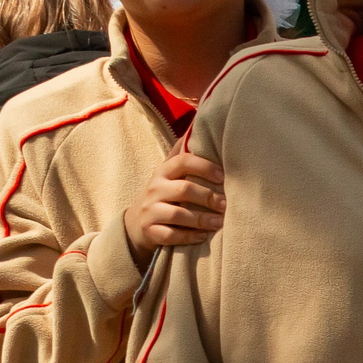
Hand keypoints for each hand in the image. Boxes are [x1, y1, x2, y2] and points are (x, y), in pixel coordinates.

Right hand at [123, 150, 225, 264]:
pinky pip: (170, 235)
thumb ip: (184, 155)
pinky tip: (203, 237)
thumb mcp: (169, 174)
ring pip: (178, 215)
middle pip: (184, 189)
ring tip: (219, 223)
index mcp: (163, 171)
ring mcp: (150, 211)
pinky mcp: (150, 231)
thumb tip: (199, 125)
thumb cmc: (164, 194)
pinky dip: (188, 237)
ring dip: (202, 219)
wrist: (136, 223)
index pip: (183, 162)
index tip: (223, 176)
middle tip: (226, 204)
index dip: (204, 167)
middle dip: (208, 197)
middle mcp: (154, 189)